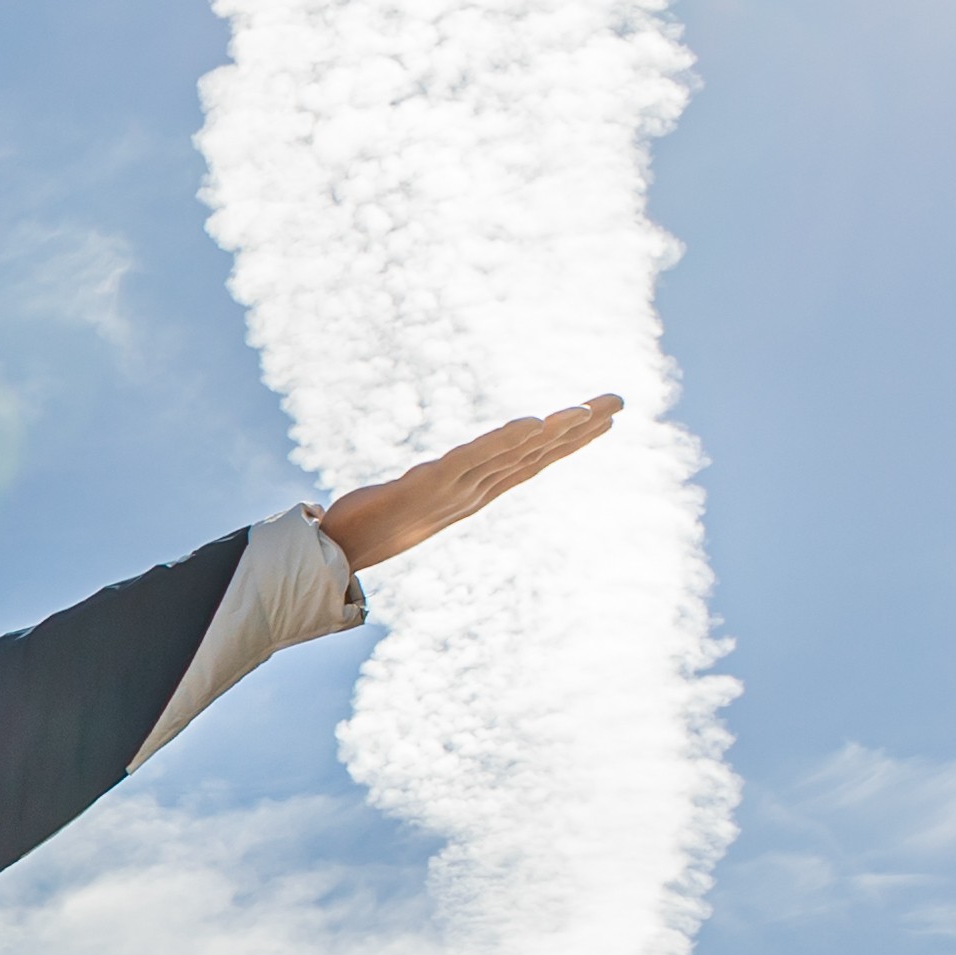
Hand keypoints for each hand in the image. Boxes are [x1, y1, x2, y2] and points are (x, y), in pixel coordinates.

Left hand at [318, 398, 622, 574]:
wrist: (336, 551)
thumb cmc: (370, 524)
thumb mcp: (415, 496)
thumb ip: (439, 481)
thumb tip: (453, 469)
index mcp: (475, 491)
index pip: (532, 460)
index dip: (570, 441)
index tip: (606, 419)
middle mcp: (474, 491)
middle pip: (536, 455)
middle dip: (579, 429)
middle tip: (619, 403)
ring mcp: (454, 490)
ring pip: (514, 455)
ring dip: (553, 433)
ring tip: (587, 410)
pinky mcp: (427, 485)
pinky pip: (473, 459)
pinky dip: (505, 441)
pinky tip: (532, 424)